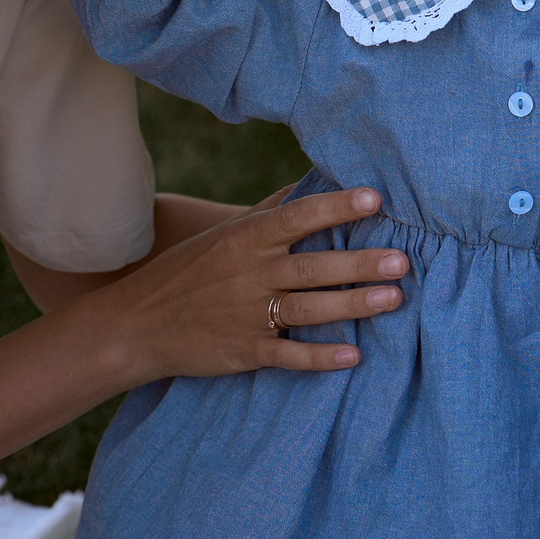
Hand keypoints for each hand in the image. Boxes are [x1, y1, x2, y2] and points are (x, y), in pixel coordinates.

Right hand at [93, 185, 408, 377]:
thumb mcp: (222, 236)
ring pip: (308, 309)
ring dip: (352, 305)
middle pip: (312, 266)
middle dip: (359, 263)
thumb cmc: (187, 273)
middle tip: (402, 260)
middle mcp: (249, 274)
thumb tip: (308, 182)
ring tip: (393, 299)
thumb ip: (267, 212)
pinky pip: (288, 355)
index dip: (335, 207)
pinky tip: (353, 356)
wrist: (136, 325)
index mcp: (246, 240)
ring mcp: (247, 314)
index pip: (296, 217)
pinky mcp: (244, 351)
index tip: (374, 200)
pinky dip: (320, 356)